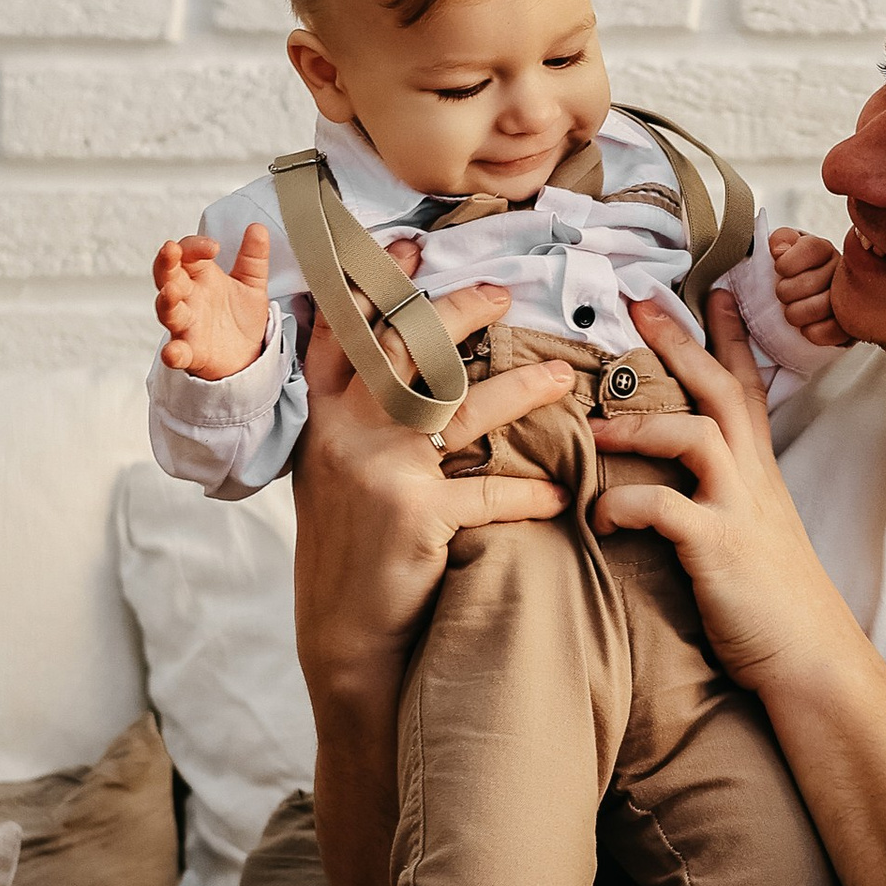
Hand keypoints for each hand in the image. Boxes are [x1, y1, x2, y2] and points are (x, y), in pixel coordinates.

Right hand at [154, 223, 273, 380]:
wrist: (248, 355)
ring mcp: (187, 325)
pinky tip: (173, 352)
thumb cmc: (240, 317)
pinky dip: (174, 353)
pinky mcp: (191, 352)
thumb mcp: (252, 283)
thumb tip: (258, 228)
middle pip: (167, 276)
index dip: (195, 246)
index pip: (188, 253)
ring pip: (167, 310)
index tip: (214, 246)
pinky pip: (178, 352)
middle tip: (170, 250)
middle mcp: (189, 298)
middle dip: (166, 263)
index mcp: (201, 277)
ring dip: (166, 300)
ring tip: (171, 291)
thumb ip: (254, 257)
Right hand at [290, 279, 571, 706]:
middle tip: (502, 292)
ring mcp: (375, 469)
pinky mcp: (411, 513)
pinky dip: (529, 493)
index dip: (370, 285)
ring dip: (519, 388)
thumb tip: (405, 371)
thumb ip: (358, 422)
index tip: (405, 245)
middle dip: (454, 312)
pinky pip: (487, 490)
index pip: (341, 334)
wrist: (345, 640)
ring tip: (563, 378)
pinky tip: (559, 496)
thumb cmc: (352, 555)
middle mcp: (342, 433)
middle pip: (402, 347)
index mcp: (321, 419)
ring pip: (457, 406)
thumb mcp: (336, 478)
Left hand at [590, 290, 860, 694]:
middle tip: (639, 302)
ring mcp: (740, 509)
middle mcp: (754, 479)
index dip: (730, 337)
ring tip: (594, 427)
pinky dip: (624, 501)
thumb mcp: (754, 536)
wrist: (814, 663)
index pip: (749, 386)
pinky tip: (601, 516)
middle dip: (680, 341)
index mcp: (760, 473)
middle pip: (721, 387)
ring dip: (639, 421)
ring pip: (696, 431)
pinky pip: (664, 505)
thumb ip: (723, 500)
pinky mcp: (719, 547)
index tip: (713, 290)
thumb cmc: (777, 607)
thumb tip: (679, 484)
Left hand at [768, 225, 848, 348]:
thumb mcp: (781, 252)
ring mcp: (850, 298)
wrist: (795, 307)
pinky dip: (813, 332)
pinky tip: (806, 327)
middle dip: (786, 292)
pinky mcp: (852, 326)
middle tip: (783, 295)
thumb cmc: (788, 277)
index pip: (811, 248)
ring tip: (791, 312)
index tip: (779, 270)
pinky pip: (834, 330)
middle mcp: (842, 270)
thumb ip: (780, 240)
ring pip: (824, 306)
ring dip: (797, 313)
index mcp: (824, 250)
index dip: (788, 263)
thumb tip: (779, 249)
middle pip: (811, 281)